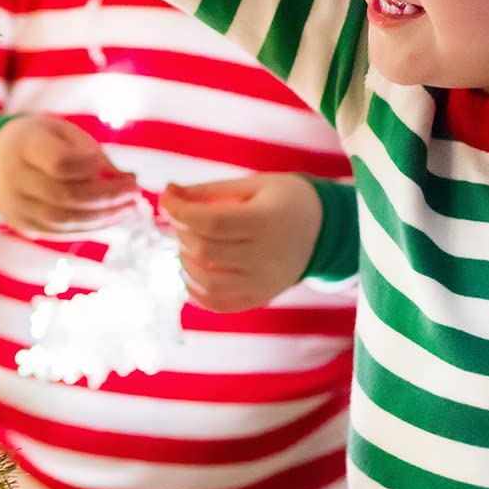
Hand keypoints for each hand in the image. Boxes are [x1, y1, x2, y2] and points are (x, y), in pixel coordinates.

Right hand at [0, 115, 138, 237]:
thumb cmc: (42, 140)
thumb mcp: (64, 133)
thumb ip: (93, 155)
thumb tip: (128, 181)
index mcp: (25, 145)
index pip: (59, 163)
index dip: (90, 167)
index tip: (112, 165)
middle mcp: (14, 178)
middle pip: (65, 196)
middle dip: (107, 198)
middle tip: (135, 192)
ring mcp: (15, 205)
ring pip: (63, 220)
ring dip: (103, 218)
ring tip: (129, 208)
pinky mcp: (22, 225)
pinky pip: (59, 232)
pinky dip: (89, 227)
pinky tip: (111, 218)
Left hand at [159, 174, 320, 312]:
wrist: (321, 228)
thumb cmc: (282, 199)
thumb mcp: (251, 185)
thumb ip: (209, 191)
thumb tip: (168, 193)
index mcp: (267, 222)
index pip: (211, 223)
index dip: (181, 211)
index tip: (167, 197)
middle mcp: (268, 257)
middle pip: (206, 251)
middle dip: (181, 232)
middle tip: (180, 217)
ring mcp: (265, 283)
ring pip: (207, 282)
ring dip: (184, 261)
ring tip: (187, 242)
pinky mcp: (261, 298)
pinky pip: (220, 304)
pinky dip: (196, 292)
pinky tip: (190, 272)